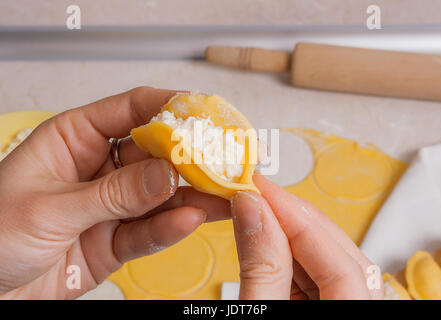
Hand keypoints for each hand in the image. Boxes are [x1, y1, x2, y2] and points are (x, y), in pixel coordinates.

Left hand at [0, 87, 229, 298]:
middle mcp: (100, 167)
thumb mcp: (50, 208)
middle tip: (225, 159)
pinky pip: (151, 230)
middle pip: (157, 152)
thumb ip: (113, 194)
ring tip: (225, 194)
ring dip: (194, 194)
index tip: (205, 113)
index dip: (170, 107)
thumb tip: (165, 175)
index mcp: (75, 139)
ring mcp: (113, 204)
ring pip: (162, 194)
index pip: (132, 110)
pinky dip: (172, 227)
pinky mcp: (118, 239)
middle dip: (193, 156)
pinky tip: (192, 219)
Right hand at [231, 175, 383, 299]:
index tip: (261, 191)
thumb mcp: (259, 314)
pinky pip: (312, 275)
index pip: (342, 265)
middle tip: (258, 194)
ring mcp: (340, 306)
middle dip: (296, 220)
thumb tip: (252, 208)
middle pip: (340, 256)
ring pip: (326, 262)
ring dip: (289, 234)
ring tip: (257, 210)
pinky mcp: (321, 305)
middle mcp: (355, 309)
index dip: (300, 221)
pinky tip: (264, 237)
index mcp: (353, 317)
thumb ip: (261, 268)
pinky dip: (286, 254)